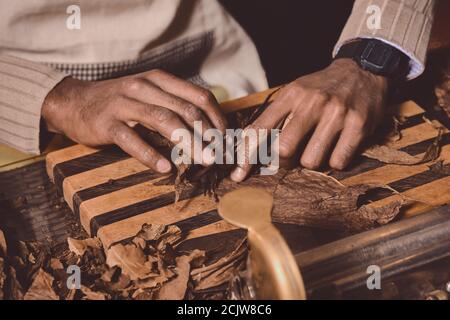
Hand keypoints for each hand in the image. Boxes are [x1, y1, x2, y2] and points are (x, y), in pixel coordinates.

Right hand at [42, 70, 226, 172]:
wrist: (74, 102)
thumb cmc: (119, 102)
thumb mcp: (148, 95)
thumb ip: (173, 105)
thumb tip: (207, 128)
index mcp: (159, 80)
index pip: (198, 95)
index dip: (216, 117)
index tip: (225, 138)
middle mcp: (144, 87)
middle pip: (185, 109)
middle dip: (207, 134)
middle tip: (219, 154)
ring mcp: (124, 104)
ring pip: (163, 121)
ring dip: (187, 142)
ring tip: (202, 160)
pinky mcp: (107, 123)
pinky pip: (132, 139)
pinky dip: (150, 154)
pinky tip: (165, 168)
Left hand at [231, 58, 388, 181]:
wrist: (363, 70)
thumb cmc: (321, 88)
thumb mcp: (294, 93)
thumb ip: (272, 117)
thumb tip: (246, 145)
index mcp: (291, 95)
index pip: (260, 129)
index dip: (246, 156)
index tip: (238, 175)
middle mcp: (312, 103)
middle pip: (284, 150)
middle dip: (285, 161)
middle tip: (292, 156)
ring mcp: (336, 114)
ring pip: (311, 161)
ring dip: (312, 161)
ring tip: (318, 147)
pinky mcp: (358, 126)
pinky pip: (338, 162)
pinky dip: (335, 162)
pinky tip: (337, 147)